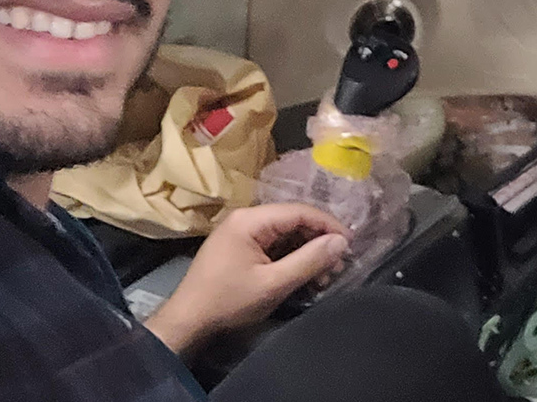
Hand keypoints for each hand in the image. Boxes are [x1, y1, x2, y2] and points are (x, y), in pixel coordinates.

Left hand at [145, 204, 349, 356]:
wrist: (186, 324)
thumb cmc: (228, 302)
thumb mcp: (273, 284)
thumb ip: (308, 261)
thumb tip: (341, 242)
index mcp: (251, 220)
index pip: (299, 211)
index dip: (328, 226)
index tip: (350, 245)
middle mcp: (246, 218)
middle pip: (293, 221)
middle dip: (318, 242)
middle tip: (337, 267)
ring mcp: (241, 233)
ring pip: (286, 234)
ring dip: (307, 253)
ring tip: (323, 276)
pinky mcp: (240, 248)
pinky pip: (273, 246)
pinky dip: (291, 259)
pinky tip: (304, 276)